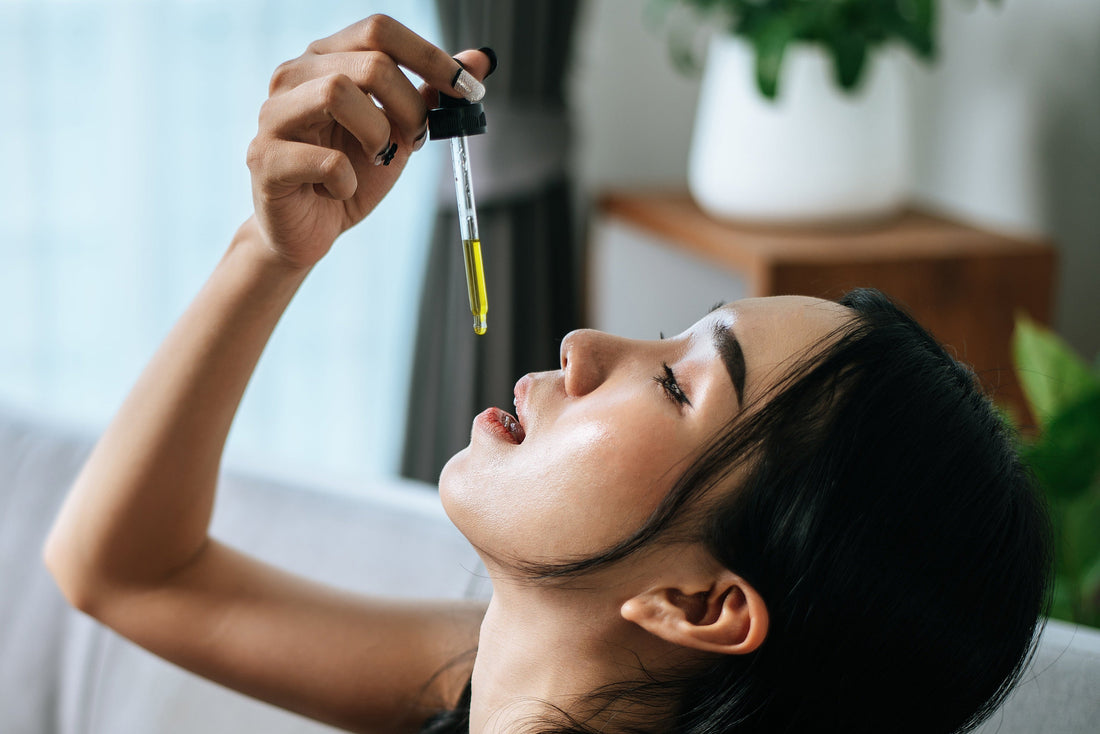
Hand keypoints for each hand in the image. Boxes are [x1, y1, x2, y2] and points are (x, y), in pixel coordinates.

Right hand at [244, 15, 491, 270]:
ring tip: (377, 158)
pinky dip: (347, 180)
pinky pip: (325, 160)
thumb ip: (431, 95)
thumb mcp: (399, 132)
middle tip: (416, 139)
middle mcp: (293, 75)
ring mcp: (273, 114)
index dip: (430, 56)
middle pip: (370, 61)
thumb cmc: (349, 175)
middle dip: (410, 106)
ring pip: (338, 91)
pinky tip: (340, 190)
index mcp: (326, 59)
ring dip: (378, 134)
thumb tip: (480, 59)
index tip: (467, 89)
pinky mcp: (264, 159)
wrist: (308, 229)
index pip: (379, 30)